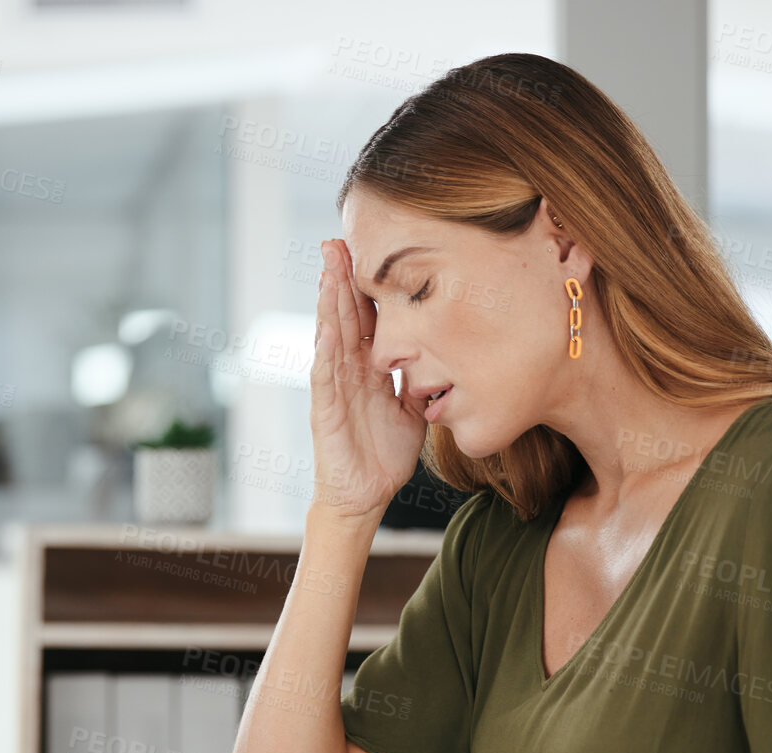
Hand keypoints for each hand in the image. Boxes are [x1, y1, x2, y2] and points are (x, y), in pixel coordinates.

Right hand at [308, 239, 425, 519]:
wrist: (364, 494)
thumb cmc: (385, 452)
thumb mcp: (412, 408)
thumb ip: (420, 378)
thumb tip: (446, 354)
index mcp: (368, 367)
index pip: (367, 316)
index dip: (367, 284)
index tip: (370, 248)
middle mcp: (347, 370)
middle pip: (344, 314)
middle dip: (340, 277)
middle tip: (337, 239)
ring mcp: (333, 388)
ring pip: (330, 336)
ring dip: (328, 302)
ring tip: (328, 268)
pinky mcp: (325, 411)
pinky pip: (325, 376)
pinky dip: (325, 350)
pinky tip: (327, 326)